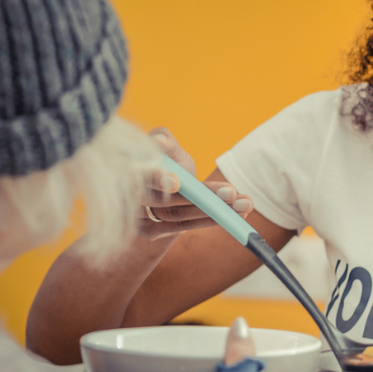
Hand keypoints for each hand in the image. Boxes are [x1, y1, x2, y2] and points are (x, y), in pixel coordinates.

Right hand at [138, 128, 253, 240]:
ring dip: (214, 209)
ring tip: (245, 203)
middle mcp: (129, 194)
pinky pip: (183, 226)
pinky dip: (210, 220)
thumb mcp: (168, 149)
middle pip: (163, 199)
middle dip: (199, 197)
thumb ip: (165, 140)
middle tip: (231, 193)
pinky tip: (235, 215)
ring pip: (177, 213)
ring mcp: (138, 216)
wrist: (163, 193)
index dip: (156, 179)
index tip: (176, 181)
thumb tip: (159, 142)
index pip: (139, 175)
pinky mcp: (150, 231)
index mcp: (128, 168)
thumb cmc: (168, 164)